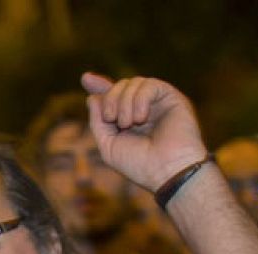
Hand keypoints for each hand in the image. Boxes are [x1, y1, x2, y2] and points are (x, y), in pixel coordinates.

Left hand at [82, 73, 207, 192]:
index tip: (85, 78)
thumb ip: (98, 122)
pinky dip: (139, 99)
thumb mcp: (108, 145)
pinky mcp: (172, 98)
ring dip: (123, 102)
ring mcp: (158, 103)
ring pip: (133, 83)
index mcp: (129, 120)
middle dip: (109, 99)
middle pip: (120, 86)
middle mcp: (143, 108)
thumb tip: (92, 97)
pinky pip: (150, 85)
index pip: (114, 96)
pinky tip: (140, 118)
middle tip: (111, 119)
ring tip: (127, 124)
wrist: (167, 171)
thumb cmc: (139, 164)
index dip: (100, 86)